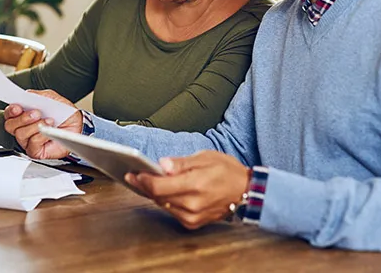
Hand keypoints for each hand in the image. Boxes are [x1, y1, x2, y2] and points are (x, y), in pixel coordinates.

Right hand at [3, 89, 82, 158]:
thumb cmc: (63, 113)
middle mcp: (23, 128)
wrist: (77, 125)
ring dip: (34, 126)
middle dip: (23, 118)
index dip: (11, 110)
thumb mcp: (51, 98)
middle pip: (10, 125)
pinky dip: (41, 136)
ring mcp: (28, 140)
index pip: (9, 113)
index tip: (18, 107)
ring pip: (20, 134)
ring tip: (49, 121)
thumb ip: (38, 96)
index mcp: (23, 114)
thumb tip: (27, 95)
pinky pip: (32, 144)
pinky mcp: (35, 151)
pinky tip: (49, 131)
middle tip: (36, 113)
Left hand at [125, 151, 250, 229]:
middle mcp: (192, 204)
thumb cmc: (227, 171)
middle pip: (158, 196)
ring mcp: (193, 216)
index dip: (143, 179)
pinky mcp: (193, 223)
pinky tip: (161, 191)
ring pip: (163, 204)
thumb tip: (162, 165)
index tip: (134, 172)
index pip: (159, 186)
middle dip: (144, 185)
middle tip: (134, 175)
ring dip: (154, 193)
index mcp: (195, 185)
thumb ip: (181, 163)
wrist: (246, 191)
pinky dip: (166, 201)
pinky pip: (172, 211)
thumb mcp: (205, 157)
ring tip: (144, 181)